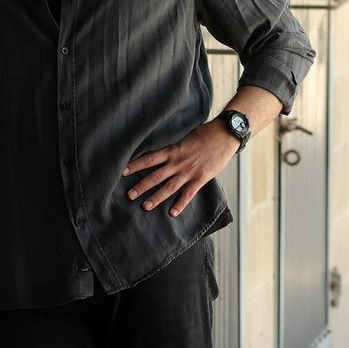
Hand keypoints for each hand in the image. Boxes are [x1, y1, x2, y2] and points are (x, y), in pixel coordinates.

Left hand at [123, 122, 239, 217]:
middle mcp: (178, 162)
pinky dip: (180, 204)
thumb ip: (175, 148)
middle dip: (141, 186)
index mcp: (173, 150)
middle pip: (156, 176)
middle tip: (129, 195)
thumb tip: (164, 153)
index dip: (136, 166)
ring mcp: (189, 171)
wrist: (225, 135)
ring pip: (169, 187)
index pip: (150, 159)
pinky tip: (172, 213)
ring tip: (145, 206)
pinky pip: (188, 194)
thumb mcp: (185, 138)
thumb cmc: (206, 134)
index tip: (124, 172)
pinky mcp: (201, 178)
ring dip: (156, 197)